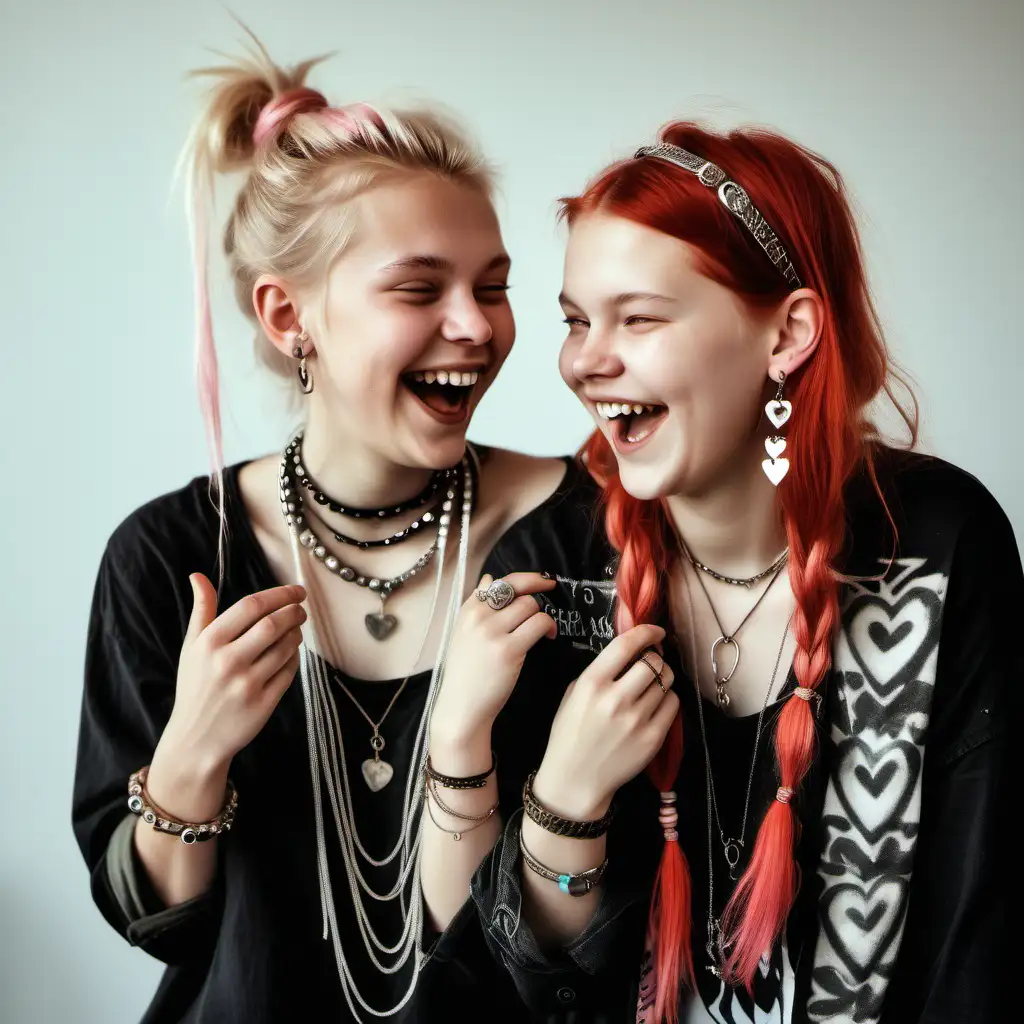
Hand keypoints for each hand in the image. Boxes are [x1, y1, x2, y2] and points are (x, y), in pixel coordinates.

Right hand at [155, 574, 306, 778]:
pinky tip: (290, 654)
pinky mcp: (263, 704)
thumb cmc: (195, 687)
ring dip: (296, 634)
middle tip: (301, 609)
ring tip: (295, 630)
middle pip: (274, 624)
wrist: (196, 739)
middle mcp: (228, 662)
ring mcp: (247, 684)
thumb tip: (198, 576)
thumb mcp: (191, 648)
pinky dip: (294, 658)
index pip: (251, 606)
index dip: (279, 594)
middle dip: (294, 612)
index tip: (296, 591)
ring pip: (286, 647)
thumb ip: (201, 611)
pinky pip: (289, 671)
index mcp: (209, 643)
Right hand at [430, 572, 556, 749]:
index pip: (500, 580)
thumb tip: (489, 578)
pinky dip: (549, 627)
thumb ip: (476, 605)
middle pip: (519, 590)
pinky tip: (549, 637)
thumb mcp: (463, 633)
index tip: (543, 581)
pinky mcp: (508, 650)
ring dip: (544, 614)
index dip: (527, 578)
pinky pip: (538, 624)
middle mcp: (478, 616)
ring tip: (545, 629)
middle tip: (550, 597)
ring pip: (530, 605)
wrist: (461, 707)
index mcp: (468, 610)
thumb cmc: (465, 673)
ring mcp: (492, 632)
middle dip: (538, 594)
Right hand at [534, 624, 677, 818]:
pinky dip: (668, 699)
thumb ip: (599, 671)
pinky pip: (673, 705)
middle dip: (655, 658)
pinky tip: (656, 705)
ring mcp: (636, 720)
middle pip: (653, 662)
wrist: (574, 779)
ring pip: (666, 682)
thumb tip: (630, 652)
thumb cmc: (569, 733)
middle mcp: (615, 699)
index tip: (656, 631)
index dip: (646, 632)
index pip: (626, 645)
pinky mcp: (652, 738)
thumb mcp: (573, 694)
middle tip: (651, 664)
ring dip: (663, 678)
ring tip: (652, 686)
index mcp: (592, 683)